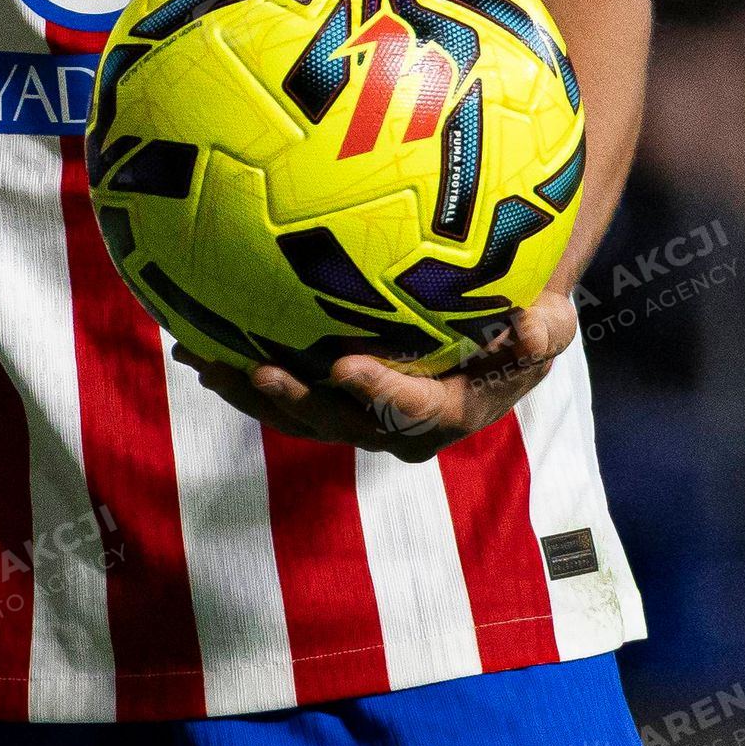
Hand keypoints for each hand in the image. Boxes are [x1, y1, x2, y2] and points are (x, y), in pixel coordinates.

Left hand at [173, 290, 577, 460]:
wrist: (494, 330)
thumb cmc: (524, 319)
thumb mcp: (549, 323)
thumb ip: (542, 329)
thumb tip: (530, 327)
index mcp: (448, 411)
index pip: (414, 411)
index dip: (380, 392)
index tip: (346, 365)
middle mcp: (396, 426)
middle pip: (341, 422)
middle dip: (297, 402)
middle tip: (258, 372)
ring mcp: (358, 414)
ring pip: (299, 413)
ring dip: (249, 392)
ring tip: (201, 360)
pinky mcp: (330, 396)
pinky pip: (282, 392)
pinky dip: (239, 372)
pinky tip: (196, 344)